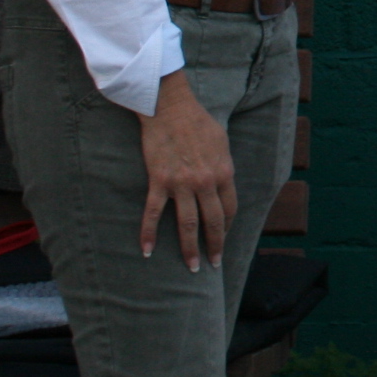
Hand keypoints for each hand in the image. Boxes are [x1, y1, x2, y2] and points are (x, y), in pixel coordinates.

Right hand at [137, 70, 236, 270]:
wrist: (170, 108)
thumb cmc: (197, 122)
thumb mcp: (221, 143)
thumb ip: (223, 167)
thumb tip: (223, 183)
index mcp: (224, 173)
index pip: (229, 209)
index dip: (226, 228)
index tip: (222, 240)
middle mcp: (205, 182)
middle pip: (212, 222)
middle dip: (214, 247)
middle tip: (212, 265)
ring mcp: (182, 184)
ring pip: (187, 224)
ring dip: (189, 249)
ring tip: (190, 268)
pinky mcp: (159, 181)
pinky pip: (153, 213)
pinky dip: (148, 234)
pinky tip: (147, 251)